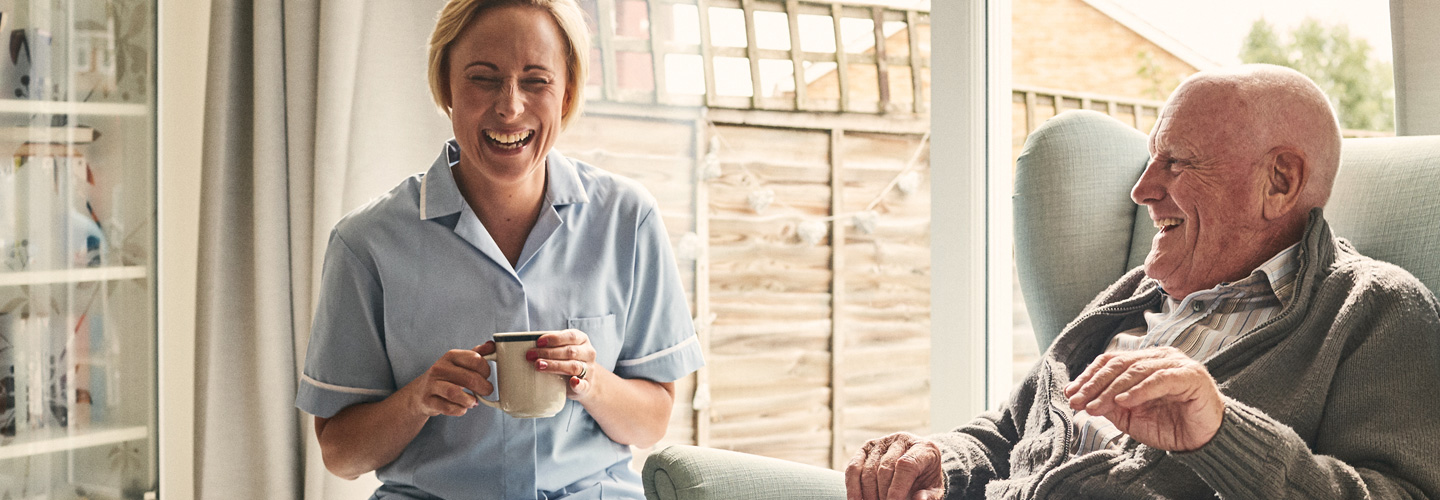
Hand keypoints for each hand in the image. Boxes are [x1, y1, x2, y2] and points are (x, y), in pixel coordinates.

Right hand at [402, 342, 494, 417]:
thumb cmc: (446, 376)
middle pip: (469, 378)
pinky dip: (460, 410)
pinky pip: (448, 408)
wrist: (421, 392)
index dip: (486, 370)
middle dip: (483, 387)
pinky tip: (462, 407)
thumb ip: (477, 354)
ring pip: (455, 393)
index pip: (475, 359)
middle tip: (486, 391)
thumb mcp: (460, 362)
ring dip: (470, 400)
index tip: (486, 376)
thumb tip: (491, 346)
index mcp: (451, 356)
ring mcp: (432, 384)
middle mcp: (440, 368)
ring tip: (473, 401)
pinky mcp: (428, 401)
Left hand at [529, 329, 599, 399]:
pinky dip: (578, 384)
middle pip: (570, 351)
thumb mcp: (563, 348)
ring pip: (574, 366)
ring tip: (539, 366)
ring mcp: (589, 369)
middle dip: (549, 353)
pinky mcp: (587, 385)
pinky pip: (583, 385)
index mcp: (582, 339)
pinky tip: (572, 382)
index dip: (554, 338)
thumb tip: (530, 347)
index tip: (538, 342)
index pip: (570, 336)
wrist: (584, 381)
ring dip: (555, 366)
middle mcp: (588, 353)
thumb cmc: (567, 360)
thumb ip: (551, 346)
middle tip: (531, 356)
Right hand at [845, 432, 944, 499]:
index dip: (898, 488)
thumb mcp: (933, 489)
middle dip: (882, 494)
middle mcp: (902, 440)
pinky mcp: (866, 448)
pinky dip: (852, 487)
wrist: (918, 464)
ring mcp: (882, 442)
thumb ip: (928, 496)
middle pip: (885, 468)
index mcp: (923, 448)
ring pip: (868, 470)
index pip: (906, 465)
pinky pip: (853, 467)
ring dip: (868, 494)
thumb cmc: (925, 479)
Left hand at [1064, 346, 1224, 450]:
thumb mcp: (1130, 416)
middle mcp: (1159, 357)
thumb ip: (1109, 404)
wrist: (1203, 440)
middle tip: (1078, 400)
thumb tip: (1083, 397)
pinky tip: (1124, 401)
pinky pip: (1160, 379)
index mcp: (1144, 362)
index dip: (1089, 376)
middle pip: (1119, 364)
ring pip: (1136, 370)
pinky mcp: (1191, 376)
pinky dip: (1139, 390)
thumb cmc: (1169, 425)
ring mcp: (1176, 364)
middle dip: (1094, 384)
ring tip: (1095, 406)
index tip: (1071, 393)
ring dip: (1111, 389)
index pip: (1111, 361)